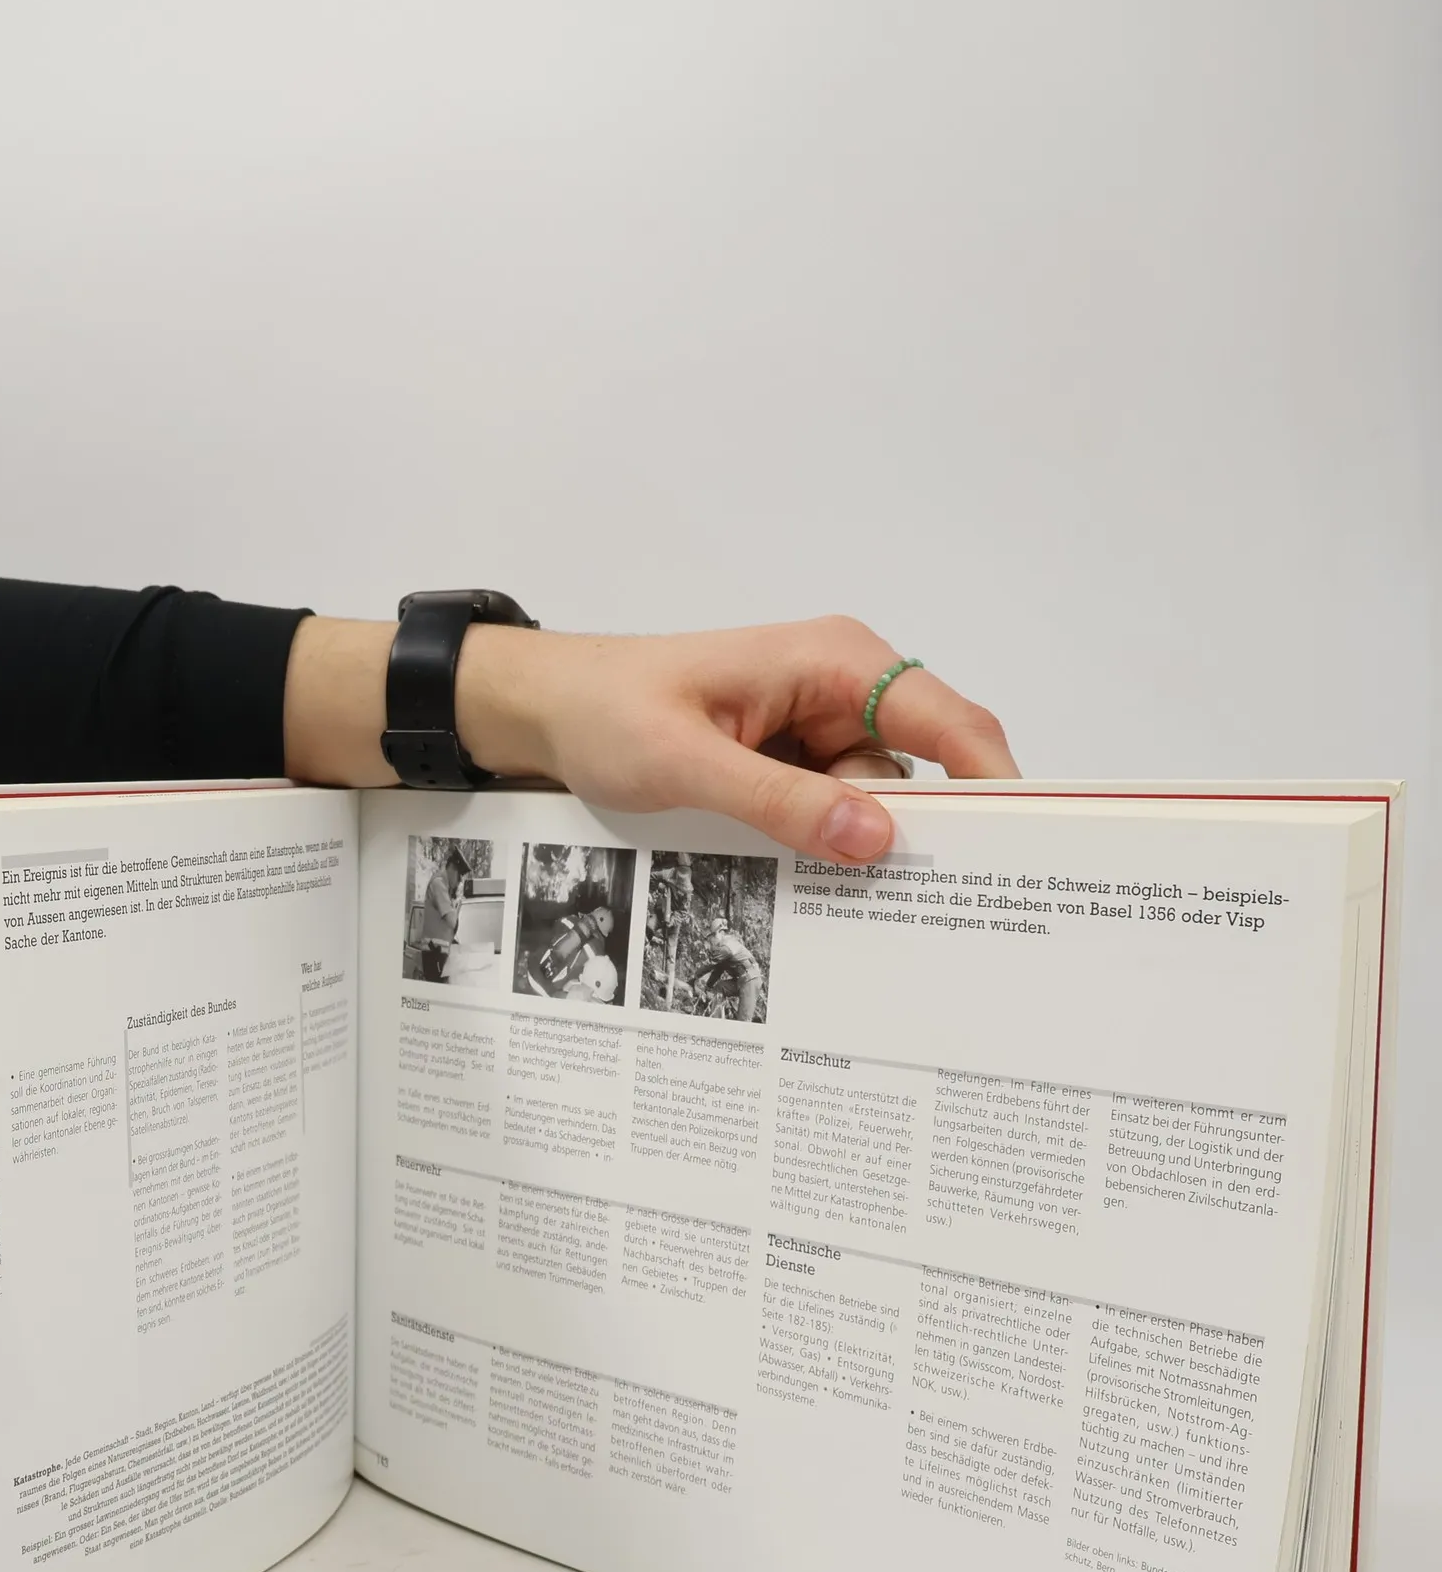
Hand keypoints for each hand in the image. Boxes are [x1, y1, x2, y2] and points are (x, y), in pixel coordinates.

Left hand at [284, 613, 1015, 861]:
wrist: (546, 712)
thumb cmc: (608, 713)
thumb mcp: (687, 762)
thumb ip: (781, 801)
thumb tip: (879, 839)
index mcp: (833, 660)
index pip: (949, 718)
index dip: (996, 781)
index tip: (1024, 849)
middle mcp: (840, 687)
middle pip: (922, 768)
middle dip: (920, 832)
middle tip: (930, 910)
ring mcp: (816, 727)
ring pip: (874, 802)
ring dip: (856, 847)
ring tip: (836, 904)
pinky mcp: (790, 763)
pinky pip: (832, 812)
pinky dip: (823, 846)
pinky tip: (805, 885)